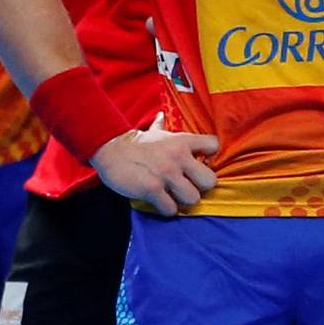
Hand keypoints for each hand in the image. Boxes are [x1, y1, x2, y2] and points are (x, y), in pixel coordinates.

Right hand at [93, 115, 218, 217]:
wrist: (109, 148)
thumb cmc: (135, 143)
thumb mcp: (155, 132)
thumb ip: (164, 127)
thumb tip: (162, 116)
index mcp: (182, 141)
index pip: (214, 145)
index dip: (210, 158)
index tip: (199, 164)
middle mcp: (178, 157)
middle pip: (210, 181)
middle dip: (200, 187)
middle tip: (188, 186)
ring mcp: (166, 174)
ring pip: (193, 199)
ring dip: (182, 201)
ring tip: (172, 196)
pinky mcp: (151, 189)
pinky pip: (171, 208)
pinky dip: (166, 209)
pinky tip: (160, 202)